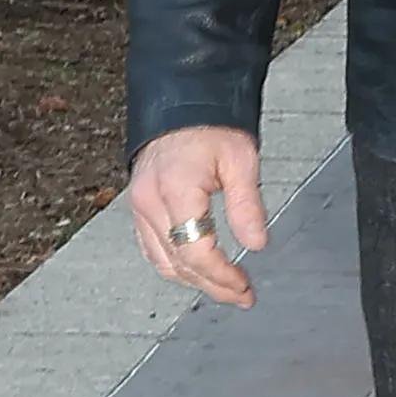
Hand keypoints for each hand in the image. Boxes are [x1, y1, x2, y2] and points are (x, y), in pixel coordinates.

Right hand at [128, 125, 267, 309]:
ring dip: (193, 280)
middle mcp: (150, 200)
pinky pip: (152, 247)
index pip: (195, 251)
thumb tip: (256, 243)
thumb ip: (247, 205)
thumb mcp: (241, 160)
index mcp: (176, 188)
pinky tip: (198, 270)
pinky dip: (175, 265)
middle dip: (212, 285)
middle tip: (241, 295)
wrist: (183, 102)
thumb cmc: (211, 125)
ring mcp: (140, 204)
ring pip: (162, 261)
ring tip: (224, 287)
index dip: (221, 276)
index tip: (244, 286)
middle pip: (178, 263)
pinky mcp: (139, 205)